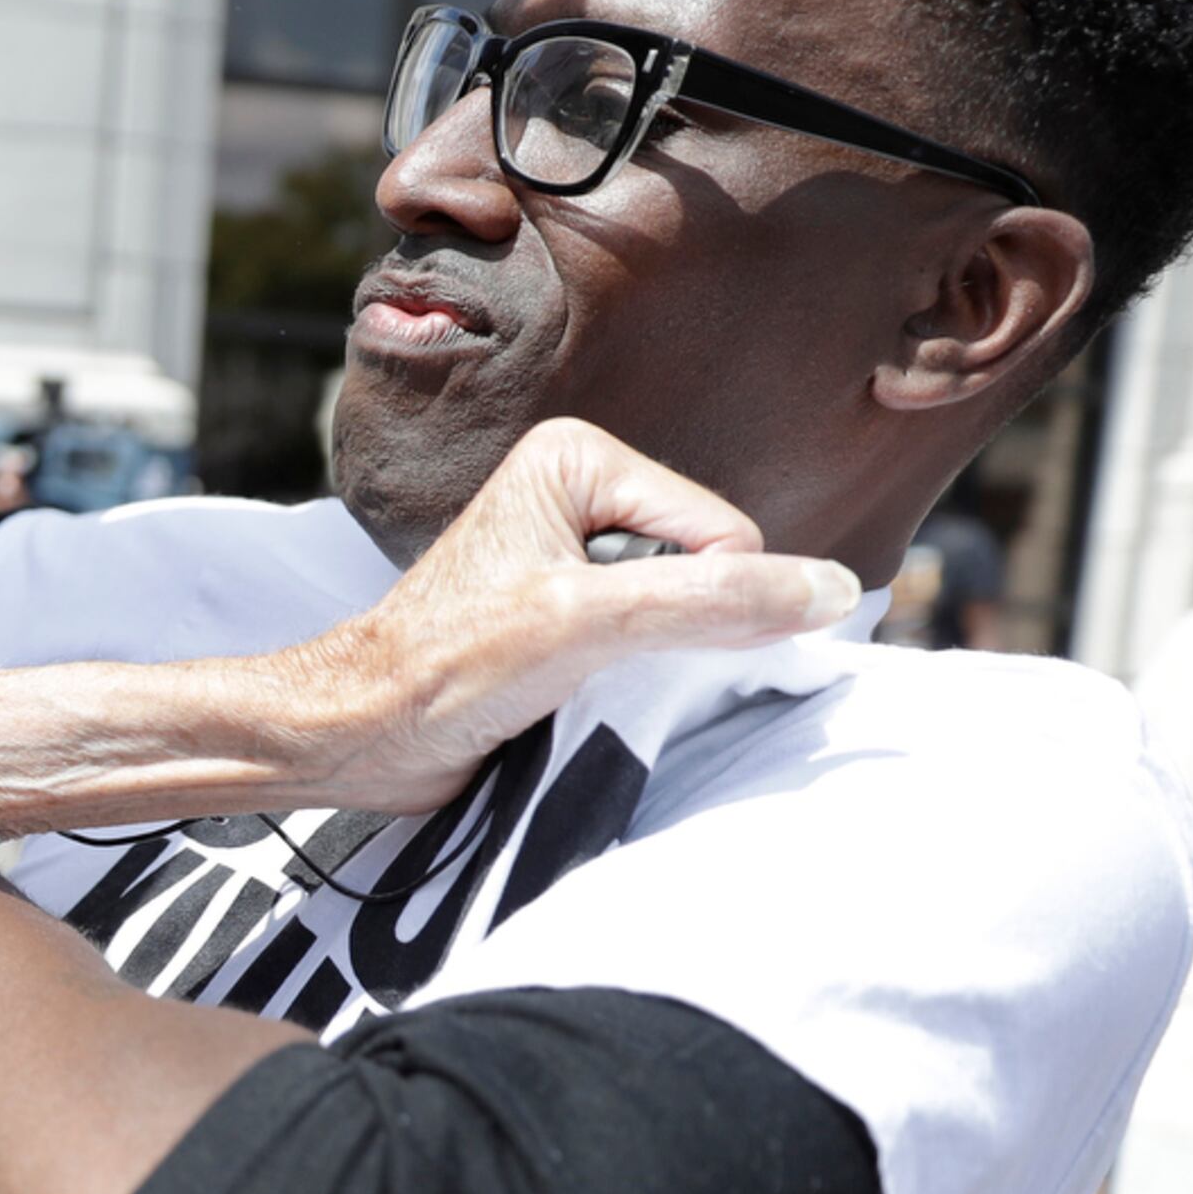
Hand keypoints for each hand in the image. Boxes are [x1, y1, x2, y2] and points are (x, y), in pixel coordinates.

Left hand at [284, 419, 859, 813]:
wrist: (361, 734)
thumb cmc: (442, 668)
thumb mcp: (587, 623)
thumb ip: (712, 601)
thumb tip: (831, 591)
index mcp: (582, 458)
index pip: (726, 532)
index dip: (694, 602)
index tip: (605, 636)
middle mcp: (585, 494)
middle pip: (713, 570)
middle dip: (675, 630)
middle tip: (584, 658)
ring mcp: (581, 556)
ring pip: (691, 613)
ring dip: (656, 660)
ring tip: (574, 676)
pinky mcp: (577, 614)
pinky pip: (658, 643)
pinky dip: (639, 678)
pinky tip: (579, 692)